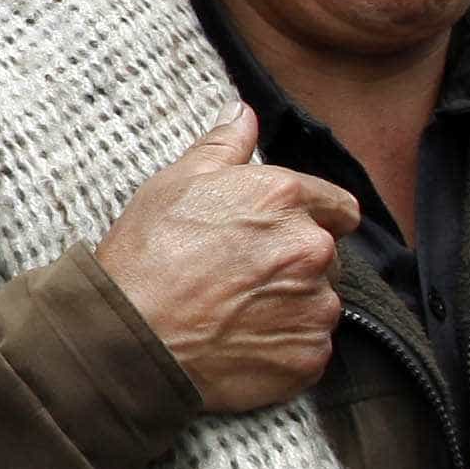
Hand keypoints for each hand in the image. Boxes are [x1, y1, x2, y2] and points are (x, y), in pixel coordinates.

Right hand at [91, 115, 353, 413]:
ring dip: (291, 307)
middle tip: (242, 277)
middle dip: (295, 264)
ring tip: (237, 314)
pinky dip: (285, 348)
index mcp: (285, 198)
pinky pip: (310, 348)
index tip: (281, 236)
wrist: (130, 338)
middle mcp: (311, 249)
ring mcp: (314, 307)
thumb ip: (222, 145)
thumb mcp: (174, 184)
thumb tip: (244, 112)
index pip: (339, 207)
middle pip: (327, 257)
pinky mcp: (309, 356)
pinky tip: (242, 343)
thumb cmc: (145, 256)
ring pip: (319, 303)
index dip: (311, 219)